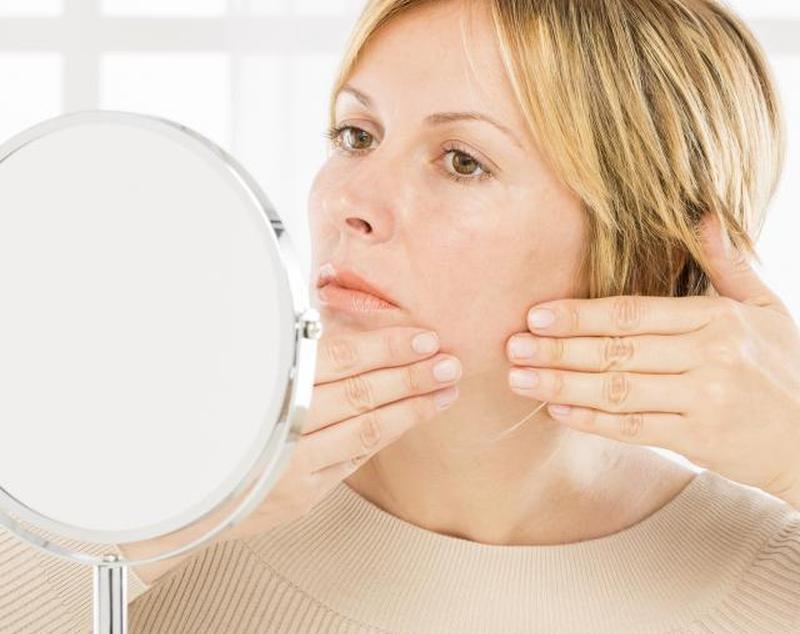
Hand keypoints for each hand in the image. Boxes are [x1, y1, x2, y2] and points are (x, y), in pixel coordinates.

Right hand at [221, 324, 462, 539]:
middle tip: (448, 361)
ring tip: (445, 388)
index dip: (384, 347)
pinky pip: (355, 459)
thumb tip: (346, 329)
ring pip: (366, 429)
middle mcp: (279, 424)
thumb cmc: (218, 424)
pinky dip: (388, 434)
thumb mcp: (242, 377)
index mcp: (264, 383)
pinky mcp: (302, 494)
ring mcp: (293, 463)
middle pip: (360, 393)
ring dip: (412, 406)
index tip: (422, 337)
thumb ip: (291, 357)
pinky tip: (414, 416)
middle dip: (410, 374)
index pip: (337, 359)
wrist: (187, 495)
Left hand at [505, 213, 799, 508]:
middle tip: (512, 347)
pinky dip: (592, 421)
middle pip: (617, 351)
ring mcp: (703, 401)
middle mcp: (709, 357)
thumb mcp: (765, 308)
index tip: (536, 314)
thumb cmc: (785, 367)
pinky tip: (557, 413)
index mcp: (716, 319)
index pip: (633, 313)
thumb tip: (702, 214)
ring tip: (520, 380)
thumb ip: (727, 264)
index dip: (580, 314)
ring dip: (562, 386)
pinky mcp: (698, 440)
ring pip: (618, 391)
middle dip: (558, 349)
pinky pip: (634, 429)